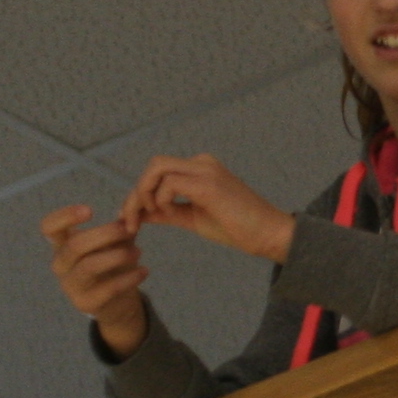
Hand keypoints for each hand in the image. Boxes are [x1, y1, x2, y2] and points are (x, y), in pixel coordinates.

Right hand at [40, 202, 151, 354]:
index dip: (64, 216)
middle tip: (129, 231)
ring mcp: (70, 285)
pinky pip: (108, 288)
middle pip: (75, 245)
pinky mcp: (85, 302)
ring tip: (138, 252)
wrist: (116, 301)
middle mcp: (61, 264)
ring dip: (118, 256)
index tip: (90, 211)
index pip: (49, 227)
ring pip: (89, 266)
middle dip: (105, 234)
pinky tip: (144, 271)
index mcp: (62, 244)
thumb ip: (121, 226)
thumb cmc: (111, 262)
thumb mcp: (115, 241)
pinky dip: (129, 278)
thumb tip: (130, 212)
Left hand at [119, 154, 295, 264]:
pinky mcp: (208, 184)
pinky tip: (170, 214)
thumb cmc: (236, 227)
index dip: (137, 194)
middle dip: (136, 193)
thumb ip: (166, 212)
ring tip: (153, 217)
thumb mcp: (192, 218)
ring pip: (156, 168)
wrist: (268, 234)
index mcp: (201, 168)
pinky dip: (161, 200)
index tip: (130, 220)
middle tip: (133, 221)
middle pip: (153, 165)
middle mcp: (202, 163)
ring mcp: (206, 170)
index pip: (158, 171)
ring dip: (145, 194)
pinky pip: (169, 184)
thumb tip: (140, 214)